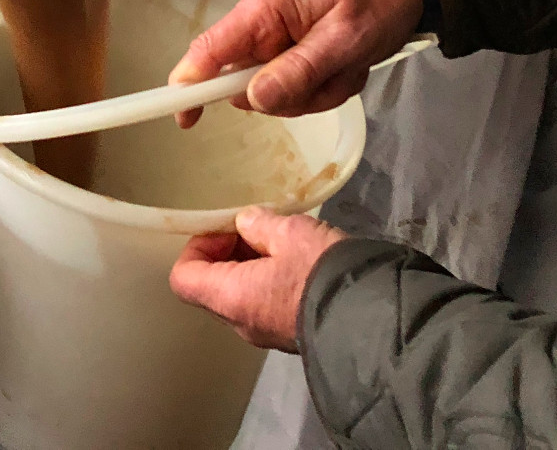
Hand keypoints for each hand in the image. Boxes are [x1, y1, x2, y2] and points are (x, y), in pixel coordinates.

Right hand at [168, 0, 420, 123]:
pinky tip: (350, 66)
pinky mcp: (298, 52)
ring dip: (316, 91)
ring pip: (277, 92)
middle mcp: (264, 24)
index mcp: (264, 9)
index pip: (209, 49)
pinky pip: (300, 88)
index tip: (184, 118)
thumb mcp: (344, 38)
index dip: (190, 84)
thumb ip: (298, 70)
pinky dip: (328, 86)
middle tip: (331, 77)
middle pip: (247, 83)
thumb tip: (251, 99)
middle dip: (290, 94)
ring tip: (348, 66)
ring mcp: (281, 40)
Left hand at [169, 207, 345, 351]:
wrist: (373, 318)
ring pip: (240, 295)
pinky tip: (297, 259)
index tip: (223, 229)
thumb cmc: (321, 272)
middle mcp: (242, 322)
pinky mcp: (290, 334)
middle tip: (254, 229)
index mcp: (231, 298)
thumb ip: (260, 224)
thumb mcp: (290, 233)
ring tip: (280, 240)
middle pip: (211, 286)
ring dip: (251, 265)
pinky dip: (269, 280)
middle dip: (227, 252)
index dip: (196, 248)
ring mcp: (266, 333)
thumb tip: (246, 223)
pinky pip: (265, 304)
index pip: (183, 278)